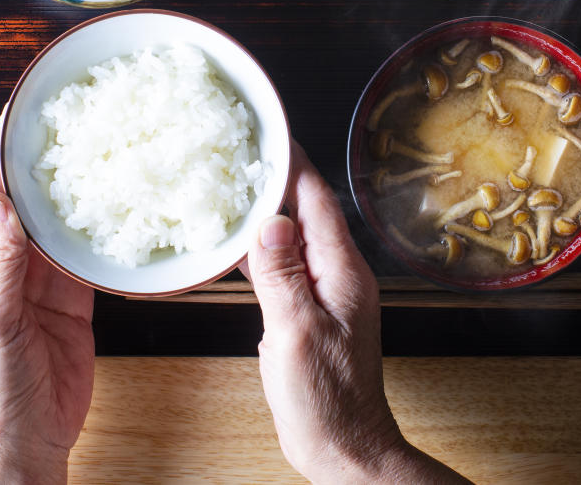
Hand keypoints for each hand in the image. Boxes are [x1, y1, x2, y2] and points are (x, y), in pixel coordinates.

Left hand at [0, 115, 95, 483]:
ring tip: (94, 153)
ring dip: (72, 194)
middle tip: (67, 124)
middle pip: (22, 205)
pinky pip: (84, 258)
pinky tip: (112, 207)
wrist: (24, 446)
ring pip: (55, 227)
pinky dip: (97, 233)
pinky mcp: (71, 303)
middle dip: (40, 166)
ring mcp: (36, 286)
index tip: (18, 117)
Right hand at [247, 142, 470, 483]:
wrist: (345, 449)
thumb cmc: (328, 401)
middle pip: (307, 213)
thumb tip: (271, 222)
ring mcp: (326, 295)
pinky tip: (237, 246)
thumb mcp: (296, 333)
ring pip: (295, 240)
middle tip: (243, 149)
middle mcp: (339, 276)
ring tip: (234, 186)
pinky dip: (262, 252)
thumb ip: (282, 276)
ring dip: (268, 214)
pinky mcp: (311, 315)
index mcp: (343, 273)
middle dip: (277, 179)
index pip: (318, 201)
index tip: (272, 132)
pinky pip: (286, 270)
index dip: (294, 163)